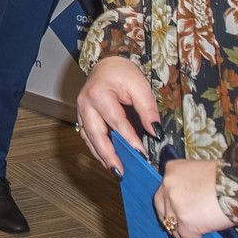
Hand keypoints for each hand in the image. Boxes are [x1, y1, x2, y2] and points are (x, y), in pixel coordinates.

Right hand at [75, 54, 160, 173]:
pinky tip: (108, 161)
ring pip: (89, 139)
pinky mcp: (83, 118)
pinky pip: (88, 138)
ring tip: (116, 171)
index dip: (128, 139)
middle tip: (121, 171)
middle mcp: (85, 104)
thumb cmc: (122, 74)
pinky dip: (98, 151)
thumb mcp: (140, 86)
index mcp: (99, 94)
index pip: (116, 121)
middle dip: (108, 155)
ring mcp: (81, 112)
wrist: (106, 66)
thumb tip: (155, 132)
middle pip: (96, 134)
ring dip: (102, 156)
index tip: (140, 153)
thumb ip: (148, 109)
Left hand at [154, 158, 231, 237]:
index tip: (172, 213)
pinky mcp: (186, 223)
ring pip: (174, 226)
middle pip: (164, 209)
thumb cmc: (228, 178)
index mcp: (173, 170)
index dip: (169, 205)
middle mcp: (169, 186)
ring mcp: (175, 205)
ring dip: (182, 237)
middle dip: (170, 221)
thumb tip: (191, 199)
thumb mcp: (202, 171)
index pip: (165, 191)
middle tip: (176, 230)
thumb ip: (190, 183)